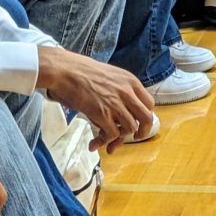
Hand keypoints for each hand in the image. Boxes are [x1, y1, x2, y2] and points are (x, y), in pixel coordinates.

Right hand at [37, 47, 154, 153]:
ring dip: (119, 140)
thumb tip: (121, 110)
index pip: (149, 103)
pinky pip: (112, 135)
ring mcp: (116, 103)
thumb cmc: (83, 72)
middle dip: (142, 132)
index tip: (139, 124)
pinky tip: (94, 143)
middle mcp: (127, 92)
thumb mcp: (111, 75)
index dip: (145, 116)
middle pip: (147, 118)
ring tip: (107, 144)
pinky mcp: (102, 114)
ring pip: (130, 129)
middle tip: (134, 139)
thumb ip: (121, 90)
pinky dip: (104, 142)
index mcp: (130, 81)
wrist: (66, 71)